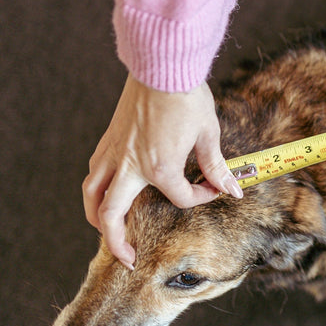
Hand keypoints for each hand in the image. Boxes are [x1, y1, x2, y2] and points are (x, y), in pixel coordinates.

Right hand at [82, 75, 242, 267]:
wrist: (162, 66)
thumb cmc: (187, 97)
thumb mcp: (208, 133)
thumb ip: (215, 165)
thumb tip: (233, 189)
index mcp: (158, 168)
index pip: (180, 198)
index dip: (202, 197)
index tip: (216, 188)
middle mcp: (129, 166)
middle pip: (110, 216)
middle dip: (117, 242)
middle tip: (129, 259)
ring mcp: (114, 152)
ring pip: (92, 195)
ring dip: (98, 218)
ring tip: (109, 232)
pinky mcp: (108, 139)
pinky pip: (95, 173)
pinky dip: (97, 189)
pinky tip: (109, 193)